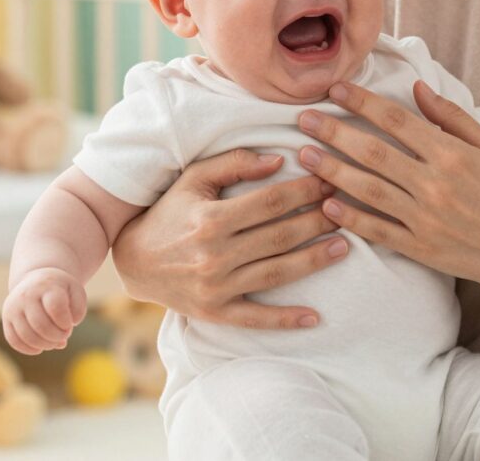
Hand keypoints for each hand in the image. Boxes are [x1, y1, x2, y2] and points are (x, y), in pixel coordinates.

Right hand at [2, 267, 86, 354]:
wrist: (36, 281)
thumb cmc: (60, 290)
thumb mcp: (75, 292)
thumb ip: (78, 310)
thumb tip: (67, 331)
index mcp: (46, 286)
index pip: (56, 308)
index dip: (65, 322)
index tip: (70, 324)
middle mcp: (26, 295)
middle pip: (41, 325)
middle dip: (57, 336)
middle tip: (64, 335)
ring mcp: (13, 307)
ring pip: (27, 335)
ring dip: (44, 345)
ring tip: (54, 342)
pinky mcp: (6, 319)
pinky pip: (14, 340)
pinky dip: (28, 349)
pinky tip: (40, 348)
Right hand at [110, 149, 348, 328]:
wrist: (133, 261)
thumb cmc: (170, 211)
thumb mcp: (195, 178)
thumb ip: (235, 162)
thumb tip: (278, 161)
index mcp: (211, 218)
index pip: (270, 202)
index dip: (305, 190)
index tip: (329, 180)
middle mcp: (214, 254)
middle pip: (280, 236)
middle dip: (318, 220)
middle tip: (346, 209)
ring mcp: (216, 287)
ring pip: (276, 272)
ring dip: (314, 260)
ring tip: (344, 247)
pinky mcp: (216, 312)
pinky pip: (256, 318)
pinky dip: (285, 319)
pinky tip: (314, 317)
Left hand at [295, 80, 479, 297]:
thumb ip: (452, 116)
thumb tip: (418, 88)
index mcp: (451, 154)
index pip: (397, 120)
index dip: (363, 102)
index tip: (335, 89)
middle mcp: (435, 184)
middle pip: (373, 152)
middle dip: (335, 132)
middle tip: (303, 119)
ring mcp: (425, 217)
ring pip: (368, 190)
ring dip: (333, 171)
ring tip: (305, 155)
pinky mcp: (419, 247)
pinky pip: (377, 229)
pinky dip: (351, 217)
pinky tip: (326, 204)